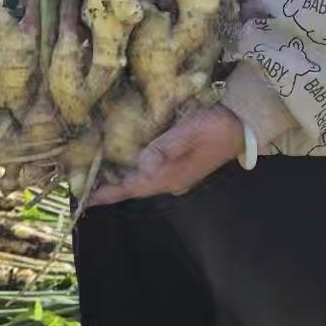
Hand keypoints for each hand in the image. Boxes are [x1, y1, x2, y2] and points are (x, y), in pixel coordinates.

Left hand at [89, 106, 244, 206]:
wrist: (242, 126)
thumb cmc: (215, 127)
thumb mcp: (189, 132)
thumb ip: (165, 148)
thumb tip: (141, 165)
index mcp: (171, 176)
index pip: (132, 188)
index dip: (108, 193)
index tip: (84, 200)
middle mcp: (171, 180)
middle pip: (134, 187)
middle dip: (109, 187)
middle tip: (83, 184)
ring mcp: (177, 175)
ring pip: (142, 180)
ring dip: (121, 178)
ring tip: (96, 173)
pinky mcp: (181, 165)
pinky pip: (151, 171)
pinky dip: (134, 169)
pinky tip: (125, 159)